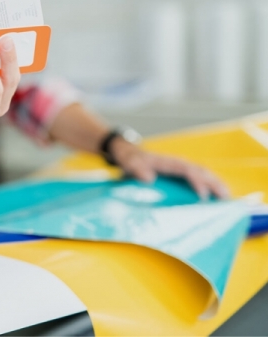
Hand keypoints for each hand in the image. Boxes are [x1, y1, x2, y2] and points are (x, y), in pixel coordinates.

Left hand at [111, 139, 229, 199]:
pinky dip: (208, 186)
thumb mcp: (129, 162)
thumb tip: (148, 177)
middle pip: (201, 171)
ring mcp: (180, 169)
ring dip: (215, 185)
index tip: (203, 195)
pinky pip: (197, 179)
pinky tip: (214, 198)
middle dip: (214, 183)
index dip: (197, 181)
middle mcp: (177, 164)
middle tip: (226, 198)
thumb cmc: (130, 159)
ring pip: (202, 174)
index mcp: (168, 162)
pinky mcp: (179, 174)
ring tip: (226, 199)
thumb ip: (137, 168)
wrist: (127, 153)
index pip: (187, 170)